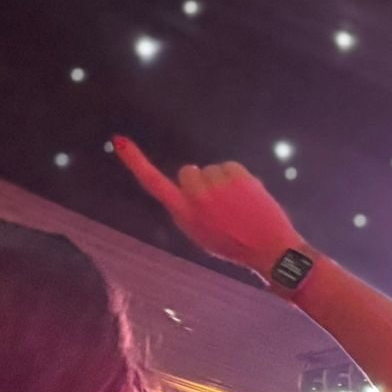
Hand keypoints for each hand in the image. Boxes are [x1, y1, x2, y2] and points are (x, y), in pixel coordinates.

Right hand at [113, 136, 305, 277]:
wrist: (271, 250)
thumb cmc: (235, 245)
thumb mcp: (202, 233)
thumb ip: (188, 209)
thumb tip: (186, 187)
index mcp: (183, 214)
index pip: (154, 183)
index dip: (135, 162)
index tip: (120, 141)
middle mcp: (195, 198)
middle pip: (188, 171)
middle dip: (200, 181)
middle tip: (221, 205)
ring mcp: (216, 185)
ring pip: (212, 170)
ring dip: (223, 182)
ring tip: (239, 207)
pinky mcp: (236, 176)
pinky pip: (230, 166)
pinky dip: (239, 178)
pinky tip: (248, 198)